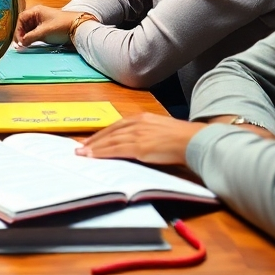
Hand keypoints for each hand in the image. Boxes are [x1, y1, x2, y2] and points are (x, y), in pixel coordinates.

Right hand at [15, 5, 81, 46]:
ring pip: (29, 28)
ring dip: (26, 36)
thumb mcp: (44, 32)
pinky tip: (31, 43)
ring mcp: (42, 21)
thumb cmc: (60, 26)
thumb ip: (30, 37)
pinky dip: (32, 37)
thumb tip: (20, 43)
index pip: (21, 18)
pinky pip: (35, 32)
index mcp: (36, 11)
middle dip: (21, 34)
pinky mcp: (46, 27)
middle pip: (24, 23)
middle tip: (21, 45)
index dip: (18, 29)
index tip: (19, 40)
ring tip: (25, 45)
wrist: (77, 28)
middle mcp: (38, 14)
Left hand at [76, 114, 208, 166]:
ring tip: (82, 153)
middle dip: (94, 140)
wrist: (193, 141)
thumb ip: (147, 133)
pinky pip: (116, 150)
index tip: (91, 140)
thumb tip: (137, 144)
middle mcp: (137, 123)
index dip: (103, 134)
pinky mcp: (139, 146)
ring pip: (110, 141)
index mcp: (142, 117)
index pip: (116, 125)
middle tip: (80, 147)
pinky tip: (94, 156)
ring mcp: (137, 134)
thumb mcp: (160, 129)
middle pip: (110, 132)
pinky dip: (103, 153)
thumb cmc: (182, 138)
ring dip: (94, 148)